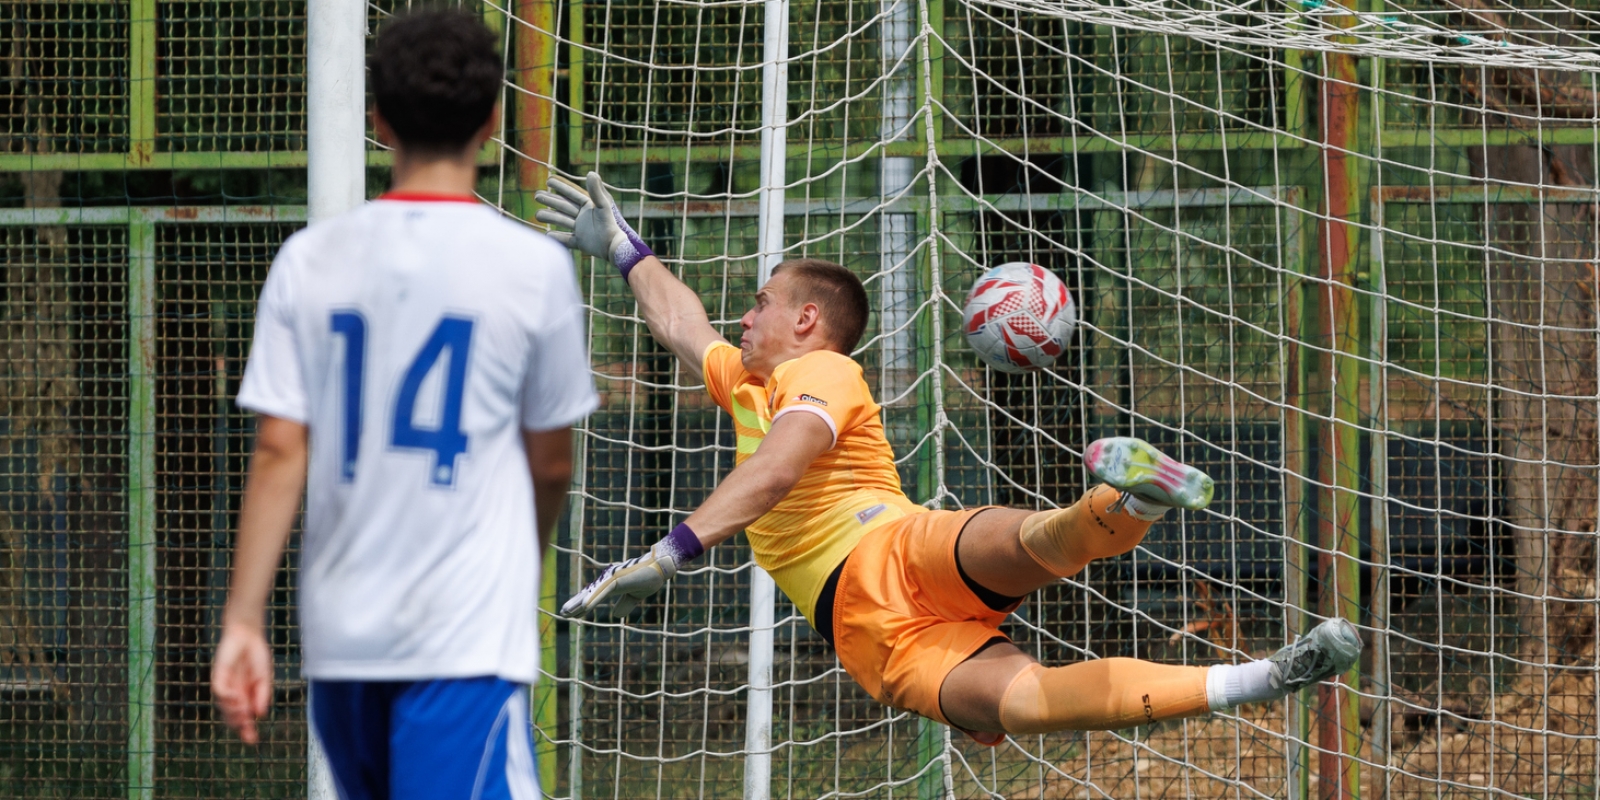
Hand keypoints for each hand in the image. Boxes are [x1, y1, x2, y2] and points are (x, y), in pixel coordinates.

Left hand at [212, 621, 273, 743]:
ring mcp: (225, 685)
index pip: (243, 717)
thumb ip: (262, 695)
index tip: (253, 741)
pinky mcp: (218, 675)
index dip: (247, 729)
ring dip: (234, 713)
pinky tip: (238, 699)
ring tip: (244, 715)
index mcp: (244, 696)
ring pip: (224, 706)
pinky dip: (228, 698)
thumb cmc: (256, 656)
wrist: (248, 635)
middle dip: (240, 727)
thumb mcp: (264, 679)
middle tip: (249, 735)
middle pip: (232, 716)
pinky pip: (220, 690)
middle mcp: (233, 694)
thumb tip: (260, 714)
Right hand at [534, 171, 652, 276]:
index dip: (561, 187)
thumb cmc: (610, 224)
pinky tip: (547, 235)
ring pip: (562, 221)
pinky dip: (557, 237)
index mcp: (589, 206)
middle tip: (536, 195)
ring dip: (550, 217)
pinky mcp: (581, 242)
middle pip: (564, 206)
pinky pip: (566, 240)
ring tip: (537, 214)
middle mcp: (584, 217)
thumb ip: (596, 190)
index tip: (548, 180)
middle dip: (550, 200)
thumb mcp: (602, 205)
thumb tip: (590, 172)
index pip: (572, 194)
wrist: (614, 247)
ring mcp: (581, 230)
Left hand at [560, 541, 680, 618]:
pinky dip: (593, 600)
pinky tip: (584, 607)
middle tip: (562, 613)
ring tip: (567, 612)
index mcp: (612, 585)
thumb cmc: (649, 578)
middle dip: (575, 604)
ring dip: (579, 604)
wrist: (660, 567)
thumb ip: (625, 604)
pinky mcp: (617, 580)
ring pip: (592, 594)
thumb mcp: (635, 596)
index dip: (582, 604)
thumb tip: (616, 615)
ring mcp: (611, 580)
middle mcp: (608, 581)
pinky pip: (603, 592)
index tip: (572, 613)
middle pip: (588, 594)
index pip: (593, 596)